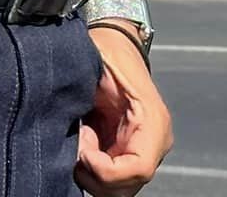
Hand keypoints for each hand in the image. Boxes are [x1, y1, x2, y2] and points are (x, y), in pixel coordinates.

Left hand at [76, 25, 172, 196]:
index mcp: (153, 120)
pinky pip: (111, 179)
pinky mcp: (128, 153)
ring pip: (118, 188)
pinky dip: (92, 170)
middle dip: (95, 176)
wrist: (116, 43)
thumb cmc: (109, 51)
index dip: (108, 171)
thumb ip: (87, 92)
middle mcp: (155, 141)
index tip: (83, 154)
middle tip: (78, 145)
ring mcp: (143, 149)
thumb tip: (72, 124)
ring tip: (82, 141)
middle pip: (127, 186)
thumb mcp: (98, 64)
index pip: (140, 168)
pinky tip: (84, 145)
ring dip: (92, 174)